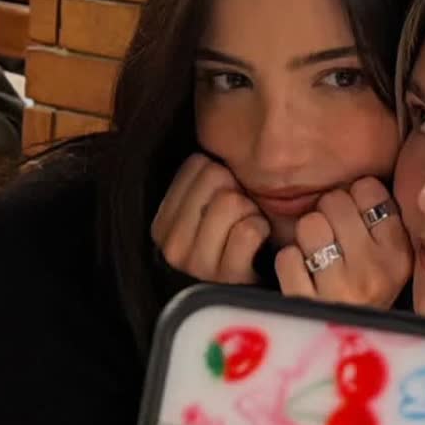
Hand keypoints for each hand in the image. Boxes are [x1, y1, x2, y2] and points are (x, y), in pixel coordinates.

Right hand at [151, 153, 269, 284]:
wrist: (262, 284)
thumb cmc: (237, 239)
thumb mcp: (207, 208)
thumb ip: (199, 179)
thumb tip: (208, 139)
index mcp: (162, 224)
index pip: (195, 164)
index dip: (220, 174)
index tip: (222, 198)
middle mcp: (172, 247)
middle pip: (214, 177)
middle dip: (236, 190)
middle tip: (240, 215)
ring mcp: (198, 266)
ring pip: (230, 201)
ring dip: (250, 212)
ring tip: (249, 228)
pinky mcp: (228, 278)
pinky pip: (248, 229)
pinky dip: (262, 230)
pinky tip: (259, 243)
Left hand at [274, 178, 411, 308]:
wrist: (349, 349)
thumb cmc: (364, 293)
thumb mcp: (387, 260)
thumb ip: (380, 220)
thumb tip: (358, 177)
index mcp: (398, 255)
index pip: (369, 190)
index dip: (354, 197)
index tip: (354, 218)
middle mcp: (375, 272)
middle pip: (335, 201)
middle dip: (326, 213)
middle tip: (330, 237)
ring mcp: (341, 290)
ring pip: (309, 224)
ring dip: (305, 237)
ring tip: (315, 256)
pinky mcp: (306, 305)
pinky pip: (287, 257)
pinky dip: (289, 263)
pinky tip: (302, 277)